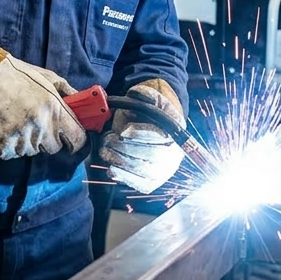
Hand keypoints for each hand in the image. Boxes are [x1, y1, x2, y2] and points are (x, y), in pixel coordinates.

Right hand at [0, 57, 85, 159]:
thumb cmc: (15, 75)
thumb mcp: (46, 77)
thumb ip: (66, 91)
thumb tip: (80, 102)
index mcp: (55, 110)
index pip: (77, 138)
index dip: (74, 140)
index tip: (69, 138)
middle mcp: (40, 127)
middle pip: (53, 148)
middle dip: (48, 139)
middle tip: (36, 125)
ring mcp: (22, 138)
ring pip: (32, 151)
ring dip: (27, 142)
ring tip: (16, 122)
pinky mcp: (4, 146)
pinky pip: (12, 154)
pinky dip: (8, 146)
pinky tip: (4, 129)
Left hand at [99, 79, 186, 193]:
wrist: (152, 124)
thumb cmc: (147, 111)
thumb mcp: (147, 97)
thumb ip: (144, 94)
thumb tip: (138, 94)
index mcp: (174, 131)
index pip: (159, 136)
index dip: (140, 135)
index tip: (123, 131)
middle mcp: (173, 154)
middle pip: (151, 157)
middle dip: (125, 149)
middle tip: (108, 139)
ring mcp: (164, 170)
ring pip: (144, 172)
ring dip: (120, 162)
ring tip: (106, 149)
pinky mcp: (153, 181)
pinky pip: (142, 185)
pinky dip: (125, 178)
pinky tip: (112, 168)